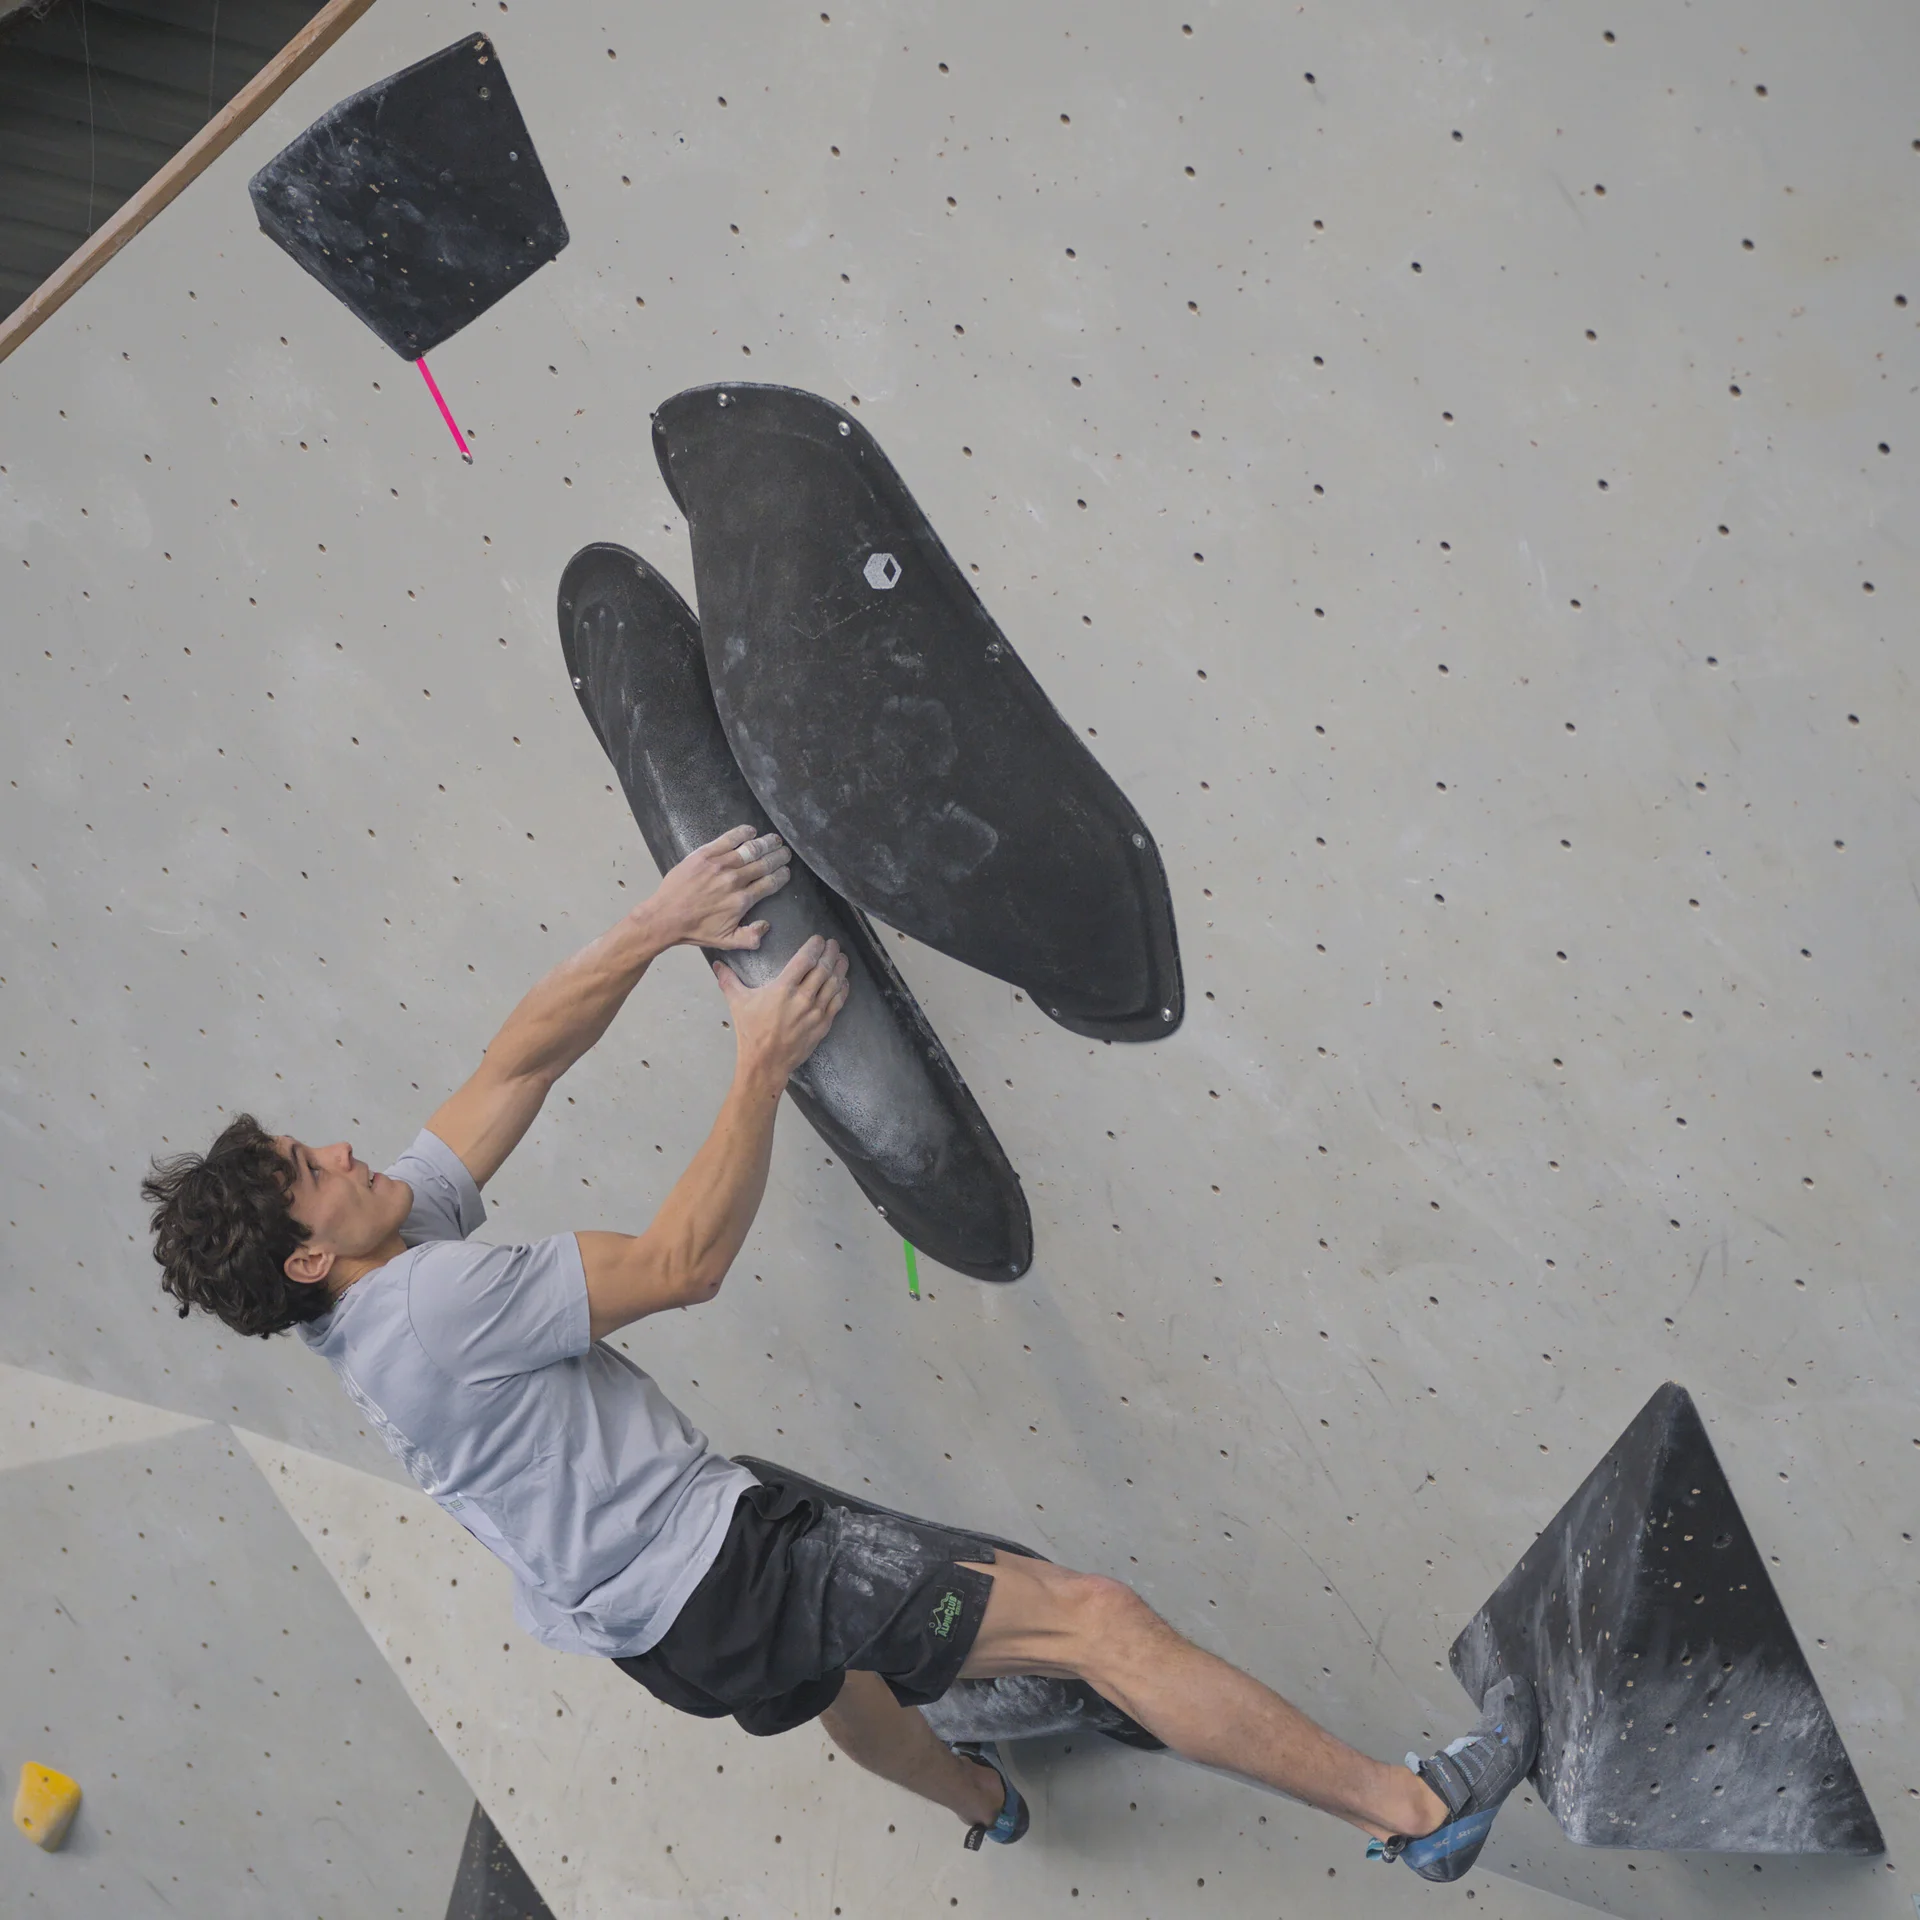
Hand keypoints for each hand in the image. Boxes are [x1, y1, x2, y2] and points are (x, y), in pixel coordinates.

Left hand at [642, 825, 791, 951]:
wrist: (665, 917)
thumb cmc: (695, 930)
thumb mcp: (726, 942)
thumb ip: (751, 937)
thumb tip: (767, 926)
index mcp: (742, 900)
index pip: (769, 883)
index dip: (781, 875)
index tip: (786, 871)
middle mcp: (734, 880)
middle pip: (764, 864)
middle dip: (778, 857)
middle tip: (785, 852)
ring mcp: (719, 865)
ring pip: (750, 850)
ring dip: (766, 843)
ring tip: (774, 840)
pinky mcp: (705, 854)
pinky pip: (728, 839)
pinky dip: (742, 833)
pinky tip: (751, 831)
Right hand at [713, 936, 850, 1086]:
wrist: (766, 1063)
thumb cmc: (751, 1033)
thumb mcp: (738, 1003)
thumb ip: (729, 980)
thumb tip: (718, 964)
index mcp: (783, 989)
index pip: (804, 960)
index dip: (814, 946)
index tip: (819, 939)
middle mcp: (802, 998)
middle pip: (823, 968)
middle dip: (830, 953)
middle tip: (833, 944)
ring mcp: (815, 1012)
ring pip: (833, 984)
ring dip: (839, 968)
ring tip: (842, 957)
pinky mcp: (822, 1025)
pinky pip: (837, 1002)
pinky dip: (842, 989)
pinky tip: (843, 982)